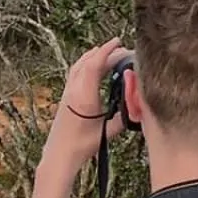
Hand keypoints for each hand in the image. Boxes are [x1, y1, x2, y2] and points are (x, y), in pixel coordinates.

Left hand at [41, 37, 130, 174]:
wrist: (59, 154)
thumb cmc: (82, 145)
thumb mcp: (108, 131)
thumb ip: (124, 117)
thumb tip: (138, 106)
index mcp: (84, 95)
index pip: (95, 65)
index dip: (107, 51)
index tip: (118, 42)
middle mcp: (73, 90)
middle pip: (88, 62)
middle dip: (104, 52)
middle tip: (121, 49)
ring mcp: (67, 92)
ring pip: (79, 66)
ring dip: (93, 56)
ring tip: (107, 52)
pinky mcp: (64, 97)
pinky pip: (75, 73)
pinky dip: (85, 64)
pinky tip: (93, 67)